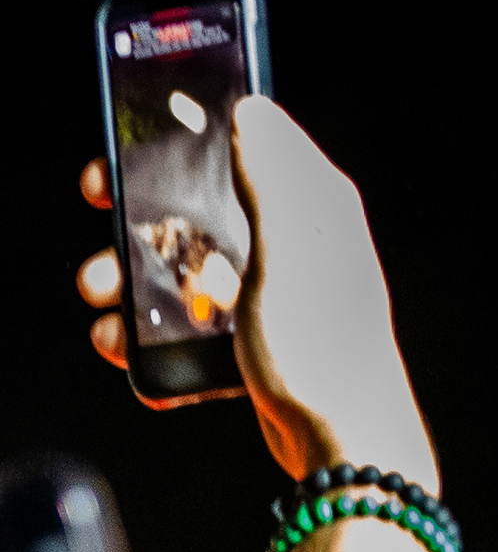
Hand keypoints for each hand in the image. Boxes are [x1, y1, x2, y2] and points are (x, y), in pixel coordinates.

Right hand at [78, 99, 436, 488]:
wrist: (341, 441)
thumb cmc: (324, 344)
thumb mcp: (291, 249)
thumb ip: (271, 180)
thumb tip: (251, 110)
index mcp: (311, 203)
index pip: (244, 143)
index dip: (184, 139)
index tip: (128, 150)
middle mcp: (292, 236)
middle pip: (202, 204)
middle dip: (142, 217)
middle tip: (103, 225)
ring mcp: (271, 287)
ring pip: (187, 263)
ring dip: (136, 275)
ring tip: (103, 294)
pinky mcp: (253, 334)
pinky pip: (191, 315)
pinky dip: (152, 324)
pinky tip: (124, 341)